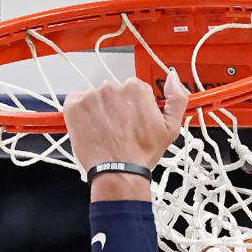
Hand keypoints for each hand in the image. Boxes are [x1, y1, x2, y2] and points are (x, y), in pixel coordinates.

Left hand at [64, 71, 188, 173]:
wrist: (118, 172)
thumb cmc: (141, 154)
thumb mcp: (171, 128)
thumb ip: (177, 98)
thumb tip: (173, 78)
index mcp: (136, 88)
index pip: (131, 91)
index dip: (131, 108)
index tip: (130, 123)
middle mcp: (113, 87)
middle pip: (112, 94)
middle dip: (114, 109)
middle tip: (117, 131)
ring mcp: (92, 95)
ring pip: (95, 99)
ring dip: (97, 112)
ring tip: (104, 133)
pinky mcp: (75, 105)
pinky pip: (75, 102)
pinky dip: (80, 113)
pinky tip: (89, 129)